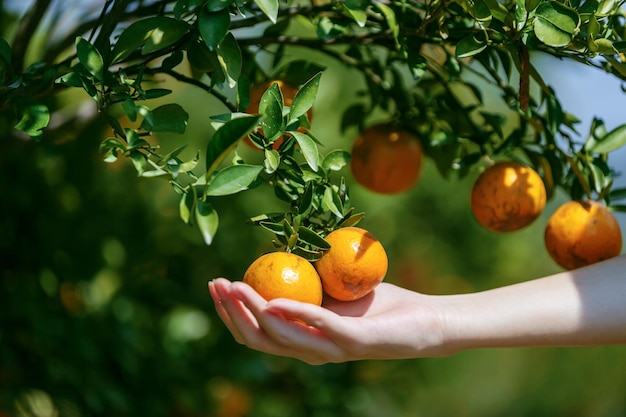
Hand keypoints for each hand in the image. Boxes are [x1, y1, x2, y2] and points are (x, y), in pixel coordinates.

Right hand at [208, 278, 446, 363]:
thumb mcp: (334, 289)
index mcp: (303, 338)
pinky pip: (320, 326)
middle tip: (217, 284)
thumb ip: (308, 282)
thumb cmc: (379, 303)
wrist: (425, 319)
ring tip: (238, 287)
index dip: (232, 310)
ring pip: (281, 337)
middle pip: (259, 337)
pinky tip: (278, 298)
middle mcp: (311, 349)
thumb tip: (277, 259)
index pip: (256, 330)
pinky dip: (297, 312)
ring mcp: (331, 349)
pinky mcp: (354, 343)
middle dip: (233, 311)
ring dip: (255, 311)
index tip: (217, 283)